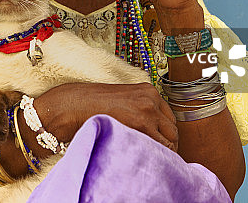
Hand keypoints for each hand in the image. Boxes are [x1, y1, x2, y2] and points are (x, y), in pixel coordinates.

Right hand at [35, 82, 178, 151]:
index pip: (169, 118)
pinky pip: (159, 147)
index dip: (165, 134)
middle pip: (172, 129)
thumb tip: (154, 131)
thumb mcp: (123, 100)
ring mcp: (148, 110)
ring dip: (162, 151)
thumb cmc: (93, 105)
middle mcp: (151, 98)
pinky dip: (155, 154)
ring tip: (148, 158)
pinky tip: (143, 156)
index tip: (159, 143)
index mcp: (148, 90)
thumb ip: (140, 109)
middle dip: (167, 144)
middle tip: (156, 154)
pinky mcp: (142, 124)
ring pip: (169, 140)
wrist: (74, 105)